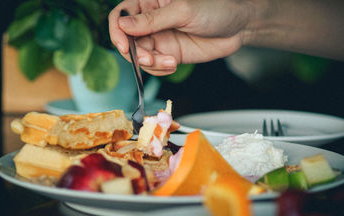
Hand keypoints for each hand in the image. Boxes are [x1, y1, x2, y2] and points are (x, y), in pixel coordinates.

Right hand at [108, 0, 252, 75]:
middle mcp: (150, 21)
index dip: (117, 31)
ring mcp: (159, 39)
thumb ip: (152, 20)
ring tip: (169, 62)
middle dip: (136, 54)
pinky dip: (160, 69)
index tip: (124, 46)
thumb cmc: (214, 8)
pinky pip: (154, 66)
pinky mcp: (168, 54)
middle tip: (150, 59)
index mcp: (149, 2)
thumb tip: (123, 26)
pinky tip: (173, 64)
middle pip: (127, 40)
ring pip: (140, 57)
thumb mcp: (182, 11)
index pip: (121, 16)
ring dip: (150, 64)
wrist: (237, 26)